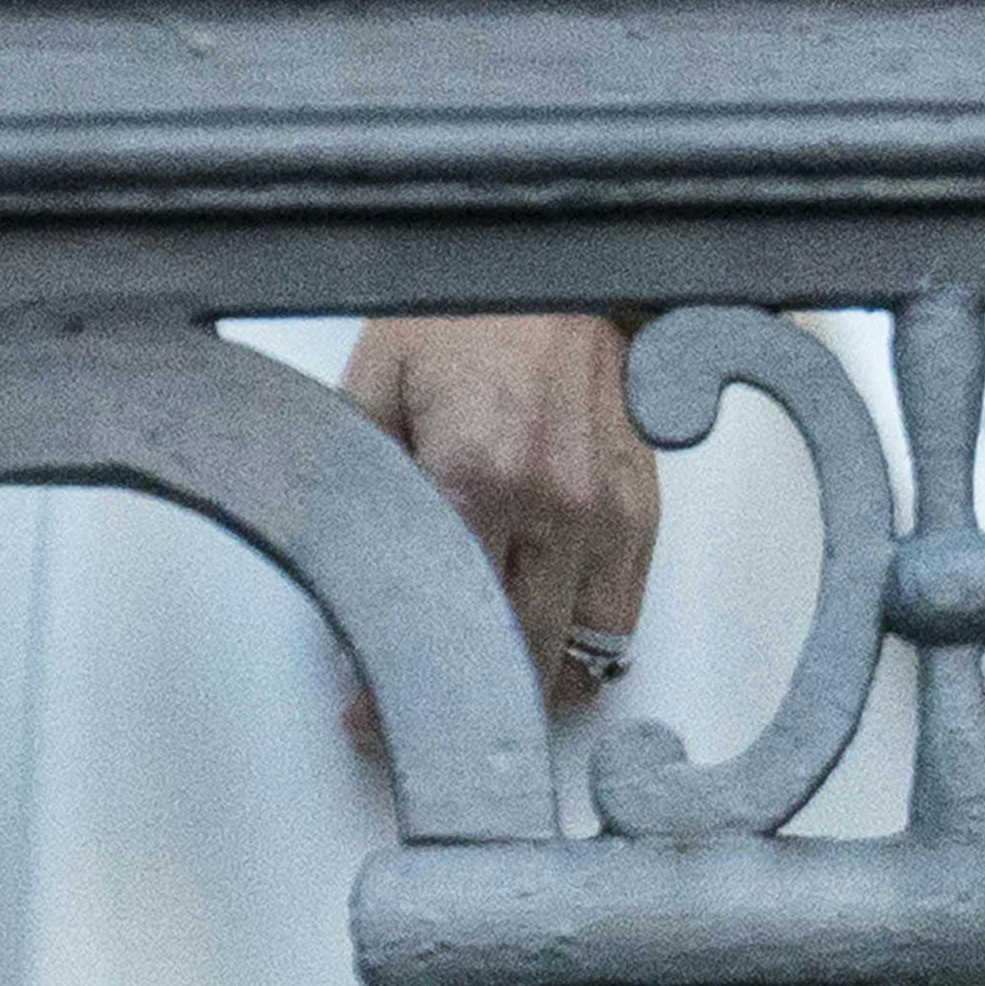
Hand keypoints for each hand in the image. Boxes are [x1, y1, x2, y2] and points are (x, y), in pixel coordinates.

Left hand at [342, 313, 655, 706]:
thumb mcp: (381, 379)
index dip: (394, 680)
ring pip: (574, 652)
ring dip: (525, 686)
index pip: (437, 615)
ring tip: (480, 692)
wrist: (559, 266)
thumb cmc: (467, 312)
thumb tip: (343, 566)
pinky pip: (620, 620)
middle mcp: (552, 504)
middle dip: (459, 698)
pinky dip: (582, 651)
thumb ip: (363, 477)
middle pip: (510, 651)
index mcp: (477, 472)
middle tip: (413, 719)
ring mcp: (606, 513)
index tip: (365, 715)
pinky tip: (541, 654)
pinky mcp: (641, 512)